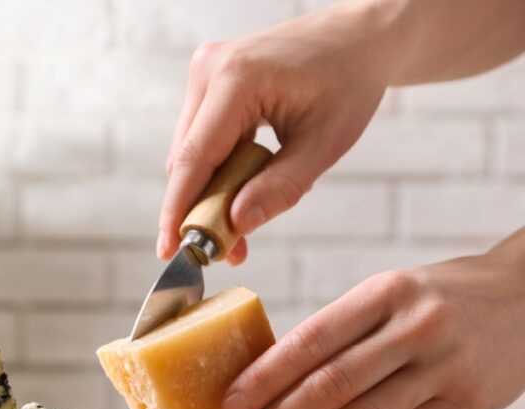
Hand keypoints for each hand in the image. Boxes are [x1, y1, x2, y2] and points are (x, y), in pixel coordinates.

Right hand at [158, 7, 395, 261]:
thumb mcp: (324, 143)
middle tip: (226, 251)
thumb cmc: (348, 81)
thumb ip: (280, 188)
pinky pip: (202, 138)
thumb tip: (236, 225)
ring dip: (210, 192)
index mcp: (237, 79)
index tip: (169, 250)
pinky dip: (217, 169)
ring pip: (190, 152)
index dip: (179, 210)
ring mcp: (206, 72)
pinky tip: (241, 188)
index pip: (195, 158)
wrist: (357, 38)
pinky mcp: (209, 81)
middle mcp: (210, 70)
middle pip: (187, 159)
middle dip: (200, 209)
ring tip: (239, 224)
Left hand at [222, 229, 524, 408]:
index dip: (266, 376)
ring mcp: (444, 368)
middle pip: (332, 385)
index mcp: (385, 292)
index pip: (313, 339)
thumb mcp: (390, 293)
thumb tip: (267, 379)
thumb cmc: (438, 298)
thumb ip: (341, 331)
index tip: (230, 404)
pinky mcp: (466, 405)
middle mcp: (416, 328)